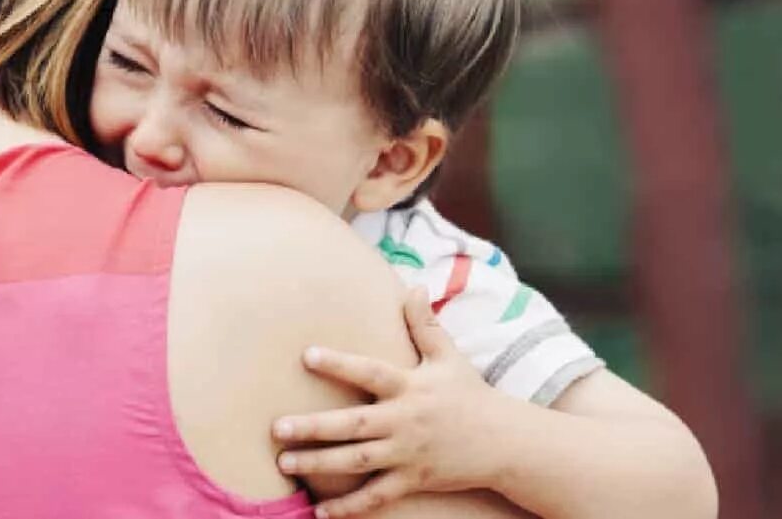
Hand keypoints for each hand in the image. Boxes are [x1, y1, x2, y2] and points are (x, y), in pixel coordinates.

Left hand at [273, 287, 522, 517]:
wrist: (504, 441)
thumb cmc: (469, 394)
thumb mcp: (448, 356)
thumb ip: (424, 324)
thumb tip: (414, 285)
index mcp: (410, 386)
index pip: (370, 372)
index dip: (339, 364)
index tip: (307, 355)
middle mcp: (404, 421)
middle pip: (354, 424)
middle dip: (315, 427)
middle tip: (277, 428)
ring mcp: (407, 454)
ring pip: (357, 462)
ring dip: (319, 464)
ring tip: (284, 462)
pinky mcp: (412, 480)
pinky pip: (376, 497)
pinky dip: (349, 507)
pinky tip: (320, 512)